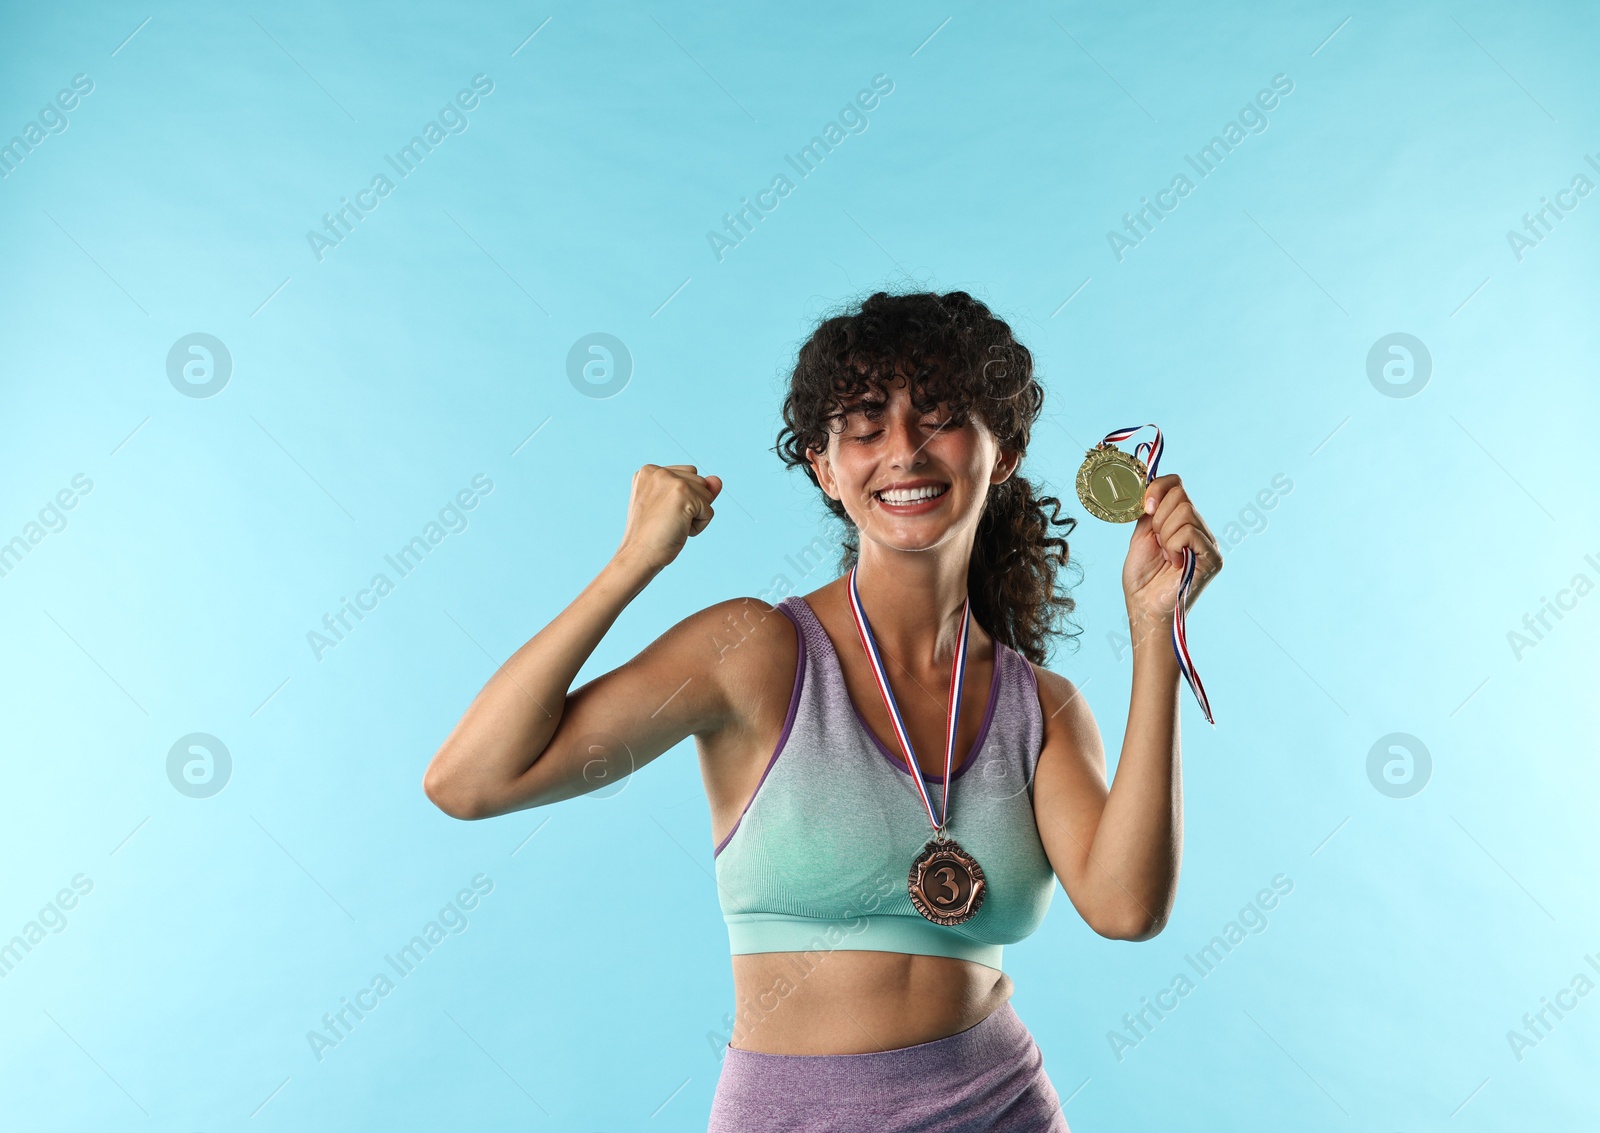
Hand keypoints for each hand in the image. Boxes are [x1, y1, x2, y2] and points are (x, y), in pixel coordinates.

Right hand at [615, 464, 721, 572]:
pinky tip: (678, 530)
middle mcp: (657, 471)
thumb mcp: (674, 507)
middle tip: (665, 521)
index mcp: (649, 471)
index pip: (688, 476)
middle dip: (691, 505)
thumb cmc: (653, 536)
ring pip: (707, 494)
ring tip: (671, 525)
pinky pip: (709, 510)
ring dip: (695, 515)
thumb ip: (696, 490)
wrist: (638, 555)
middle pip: (700, 482)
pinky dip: (699, 526)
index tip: (660, 514)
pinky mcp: (683, 492)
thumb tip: (718, 480)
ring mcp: (670, 480)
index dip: (682, 501)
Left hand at [1120, 474, 1220, 626]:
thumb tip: (1149, 485)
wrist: (1144, 607)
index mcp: (1182, 521)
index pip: (1177, 484)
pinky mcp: (1213, 558)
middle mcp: (1200, 529)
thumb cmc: (1142, 578)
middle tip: (1156, 542)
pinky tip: (1174, 562)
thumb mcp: (1141, 535)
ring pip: (1185, 512)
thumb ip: (1149, 511)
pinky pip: (1190, 532)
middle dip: (1158, 517)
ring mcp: (1208, 543)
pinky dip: (1173, 545)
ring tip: (1166, 555)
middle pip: (1180, 495)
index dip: (1157, 488)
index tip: (1145, 507)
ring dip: (1165, 534)